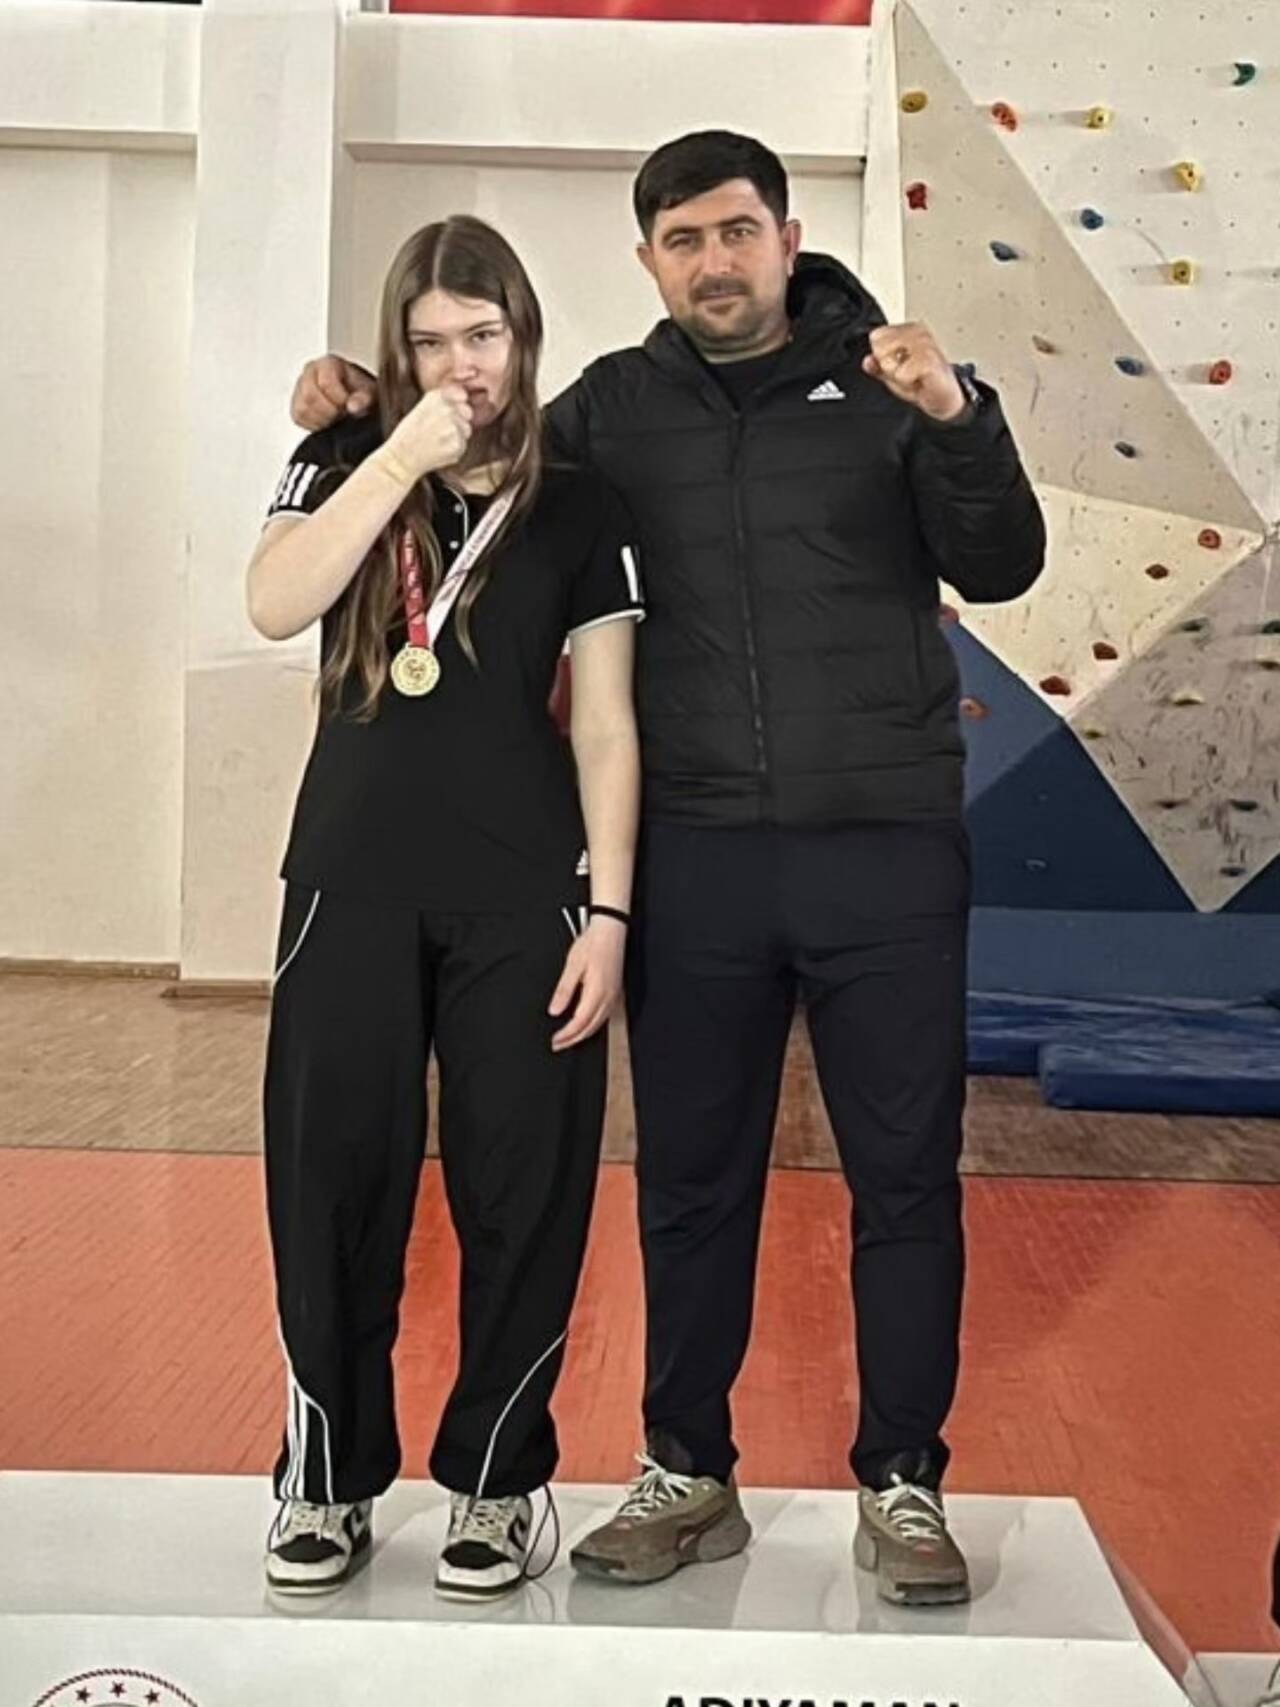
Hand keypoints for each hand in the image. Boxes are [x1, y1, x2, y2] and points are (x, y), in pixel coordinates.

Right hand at [291, 355, 376, 431]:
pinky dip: (314, 425)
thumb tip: (353, 407)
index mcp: (328, 364)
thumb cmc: (359, 391)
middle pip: (310, 397)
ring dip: (321, 420)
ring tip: (336, 419)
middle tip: (342, 415)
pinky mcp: (296, 405)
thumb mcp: (368, 392)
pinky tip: (327, 422)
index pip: (326, 383)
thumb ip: (363, 398)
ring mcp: (300, 388)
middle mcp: (310, 373)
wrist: (354, 397)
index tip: (348, 406)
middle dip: (329, 411)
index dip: (339, 399)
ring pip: (302, 409)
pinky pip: (298, 418)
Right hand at [384, 385, 473, 480]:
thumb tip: (465, 396)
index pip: (461, 394)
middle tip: (439, 431)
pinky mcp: (457, 445)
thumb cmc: (409, 434)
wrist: (401, 458)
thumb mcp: (422, 407)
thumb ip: (443, 400)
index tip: (445, 415)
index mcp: (436, 397)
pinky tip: (438, 451)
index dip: (457, 405)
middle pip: (467, 413)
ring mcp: (453, 427)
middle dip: (459, 421)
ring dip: (457, 436)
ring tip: (437, 441)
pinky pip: (463, 445)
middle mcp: (446, 409)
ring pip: (466, 430)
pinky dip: (453, 450)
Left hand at [548, 918, 625, 1050]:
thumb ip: (564, 991)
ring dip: (583, 1034)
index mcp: (597, 992)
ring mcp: (613, 995)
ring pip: (598, 1024)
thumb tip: (554, 1011)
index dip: (566, 1035)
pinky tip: (584, 1026)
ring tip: (568, 1039)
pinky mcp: (614, 991)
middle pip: (590, 1028)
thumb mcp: (573, 965)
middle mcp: (608, 997)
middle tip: (557, 1045)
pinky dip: (592, 1026)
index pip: (580, 1022)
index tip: (554, 1040)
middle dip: (573, 1039)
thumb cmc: (592, 944)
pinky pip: (604, 1016)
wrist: (611, 930)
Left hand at [863, 322, 966, 421]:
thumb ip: (878, 366)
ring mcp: (925, 343)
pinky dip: (906, 382)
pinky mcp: (929, 359)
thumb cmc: (923, 382)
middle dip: (888, 366)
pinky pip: (901, 373)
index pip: (876, 336)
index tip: (899, 366)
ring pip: (888, 359)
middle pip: (879, 348)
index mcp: (908, 330)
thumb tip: (867, 361)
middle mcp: (917, 331)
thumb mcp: (894, 375)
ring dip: (898, 375)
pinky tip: (919, 380)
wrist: (944, 398)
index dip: (881, 357)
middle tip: (907, 372)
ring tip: (913, 376)